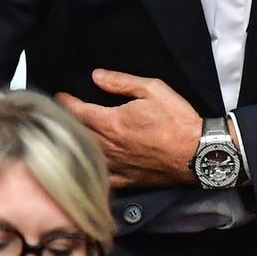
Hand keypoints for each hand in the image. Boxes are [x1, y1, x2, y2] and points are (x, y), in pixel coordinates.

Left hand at [56, 69, 201, 188]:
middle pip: (79, 134)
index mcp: (113, 122)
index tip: (59, 97)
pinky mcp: (128, 179)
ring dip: (78, 145)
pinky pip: (103, 177)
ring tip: (72, 136)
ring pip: (88, 156)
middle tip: (62, 115)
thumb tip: (97, 76)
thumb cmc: (177, 119)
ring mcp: (117, 165)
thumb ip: (122, 82)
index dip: (66, 103)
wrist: (197, 151)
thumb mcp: (153, 89)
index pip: (79, 112)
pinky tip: (91, 165)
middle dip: (68, 123)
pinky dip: (94, 170)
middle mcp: (110, 146)